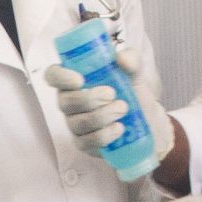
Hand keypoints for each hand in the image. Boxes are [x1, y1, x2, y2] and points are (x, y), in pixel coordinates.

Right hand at [41, 37, 165, 175]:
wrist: (148, 120)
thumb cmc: (133, 92)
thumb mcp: (135, 73)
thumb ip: (131, 60)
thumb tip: (121, 58)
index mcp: (75, 80)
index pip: (53, 75)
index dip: (60, 77)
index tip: (79, 80)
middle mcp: (69, 102)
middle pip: (64, 102)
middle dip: (89, 99)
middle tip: (112, 94)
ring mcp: (74, 124)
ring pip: (78, 123)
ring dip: (102, 116)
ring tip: (123, 109)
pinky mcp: (84, 143)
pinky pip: (86, 142)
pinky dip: (104, 135)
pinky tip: (119, 128)